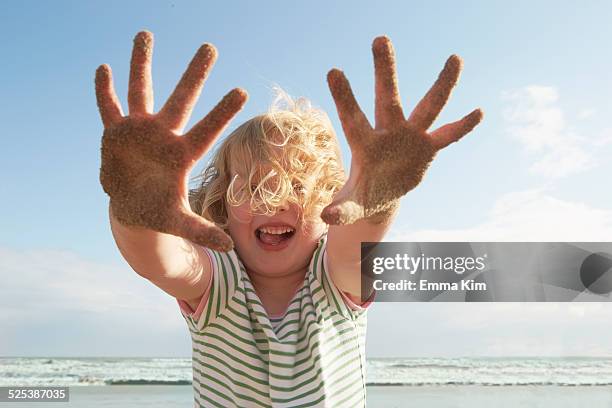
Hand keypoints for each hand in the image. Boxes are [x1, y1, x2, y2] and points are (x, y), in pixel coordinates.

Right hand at [96, 31, 246, 250]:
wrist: (133, 206)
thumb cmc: (159, 210)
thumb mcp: (178, 222)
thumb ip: (201, 230)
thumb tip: (228, 247)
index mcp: (182, 154)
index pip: (206, 130)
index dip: (222, 112)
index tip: (242, 91)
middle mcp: (163, 135)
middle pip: (181, 99)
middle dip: (194, 74)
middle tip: (210, 47)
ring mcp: (139, 130)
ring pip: (140, 90)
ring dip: (141, 63)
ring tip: (146, 33)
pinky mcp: (116, 132)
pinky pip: (108, 107)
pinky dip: (103, 90)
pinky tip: (102, 68)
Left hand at [321, 36, 482, 224]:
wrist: (382, 193)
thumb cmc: (363, 193)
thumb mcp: (352, 204)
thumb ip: (341, 210)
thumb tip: (326, 218)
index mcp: (364, 143)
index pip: (352, 117)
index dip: (344, 97)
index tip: (333, 71)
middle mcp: (388, 131)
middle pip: (387, 98)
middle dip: (384, 71)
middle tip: (381, 38)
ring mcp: (410, 136)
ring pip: (428, 106)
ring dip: (442, 85)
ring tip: (456, 58)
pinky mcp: (428, 147)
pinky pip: (448, 135)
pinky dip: (462, 126)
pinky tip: (479, 111)